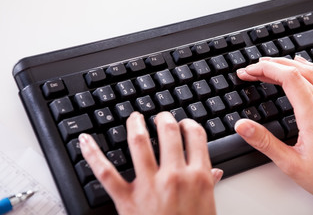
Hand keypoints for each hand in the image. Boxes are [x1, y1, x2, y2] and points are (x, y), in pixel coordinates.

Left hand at [79, 111, 222, 214]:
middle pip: (169, 132)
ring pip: (139, 142)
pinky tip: (85, 140)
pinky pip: (105, 172)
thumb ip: (210, 184)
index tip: (185, 124)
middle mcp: (174, 176)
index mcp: (198, 177)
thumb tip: (215, 171)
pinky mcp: (126, 200)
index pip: (196, 136)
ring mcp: (149, 185)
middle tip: (161, 116)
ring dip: (135, 124)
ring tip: (135, 117)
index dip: (189, 124)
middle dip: (164, 118)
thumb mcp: (208, 206)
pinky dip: (93, 154)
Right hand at [236, 56, 312, 213]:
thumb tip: (242, 125)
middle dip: (272, 65)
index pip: (289, 78)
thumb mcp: (291, 164)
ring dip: (289, 64)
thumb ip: (264, 142)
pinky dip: (310, 69)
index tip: (248, 71)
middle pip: (298, 70)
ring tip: (271, 64)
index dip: (265, 70)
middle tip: (252, 69)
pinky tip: (304, 68)